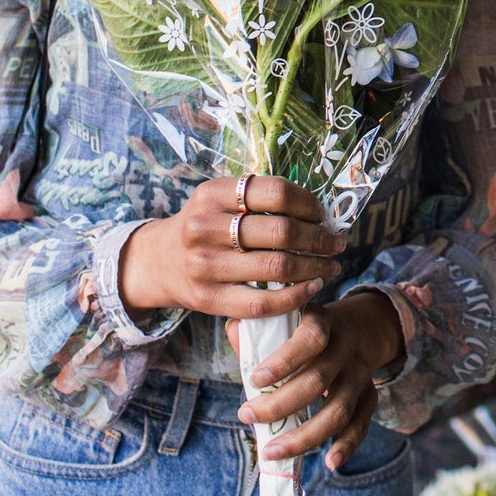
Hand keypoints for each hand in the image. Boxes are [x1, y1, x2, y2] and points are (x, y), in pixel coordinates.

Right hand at [118, 175, 345, 318]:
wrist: (158, 262)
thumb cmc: (205, 227)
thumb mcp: (220, 200)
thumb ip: (259, 199)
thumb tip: (321, 211)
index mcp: (212, 194)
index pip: (276, 192)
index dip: (309, 204)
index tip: (323, 215)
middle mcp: (206, 227)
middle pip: (282, 231)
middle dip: (320, 238)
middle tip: (337, 243)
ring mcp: (206, 265)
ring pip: (277, 268)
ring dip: (316, 267)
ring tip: (331, 265)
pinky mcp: (209, 299)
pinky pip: (263, 303)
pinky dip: (296, 296)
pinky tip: (313, 286)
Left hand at [231, 292, 403, 469]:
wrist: (363, 326)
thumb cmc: (309, 329)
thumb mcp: (290, 316)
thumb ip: (261, 327)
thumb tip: (235, 332)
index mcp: (322, 324)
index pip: (310, 339)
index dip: (284, 361)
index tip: (255, 380)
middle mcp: (344, 350)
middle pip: (318, 381)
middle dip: (280, 405)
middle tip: (247, 416)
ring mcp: (359, 374)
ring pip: (339, 409)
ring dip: (305, 436)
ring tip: (271, 452)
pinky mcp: (369, 395)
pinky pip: (361, 423)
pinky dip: (347, 445)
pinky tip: (330, 462)